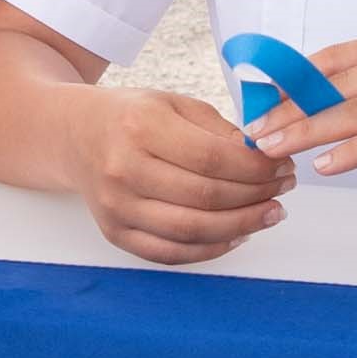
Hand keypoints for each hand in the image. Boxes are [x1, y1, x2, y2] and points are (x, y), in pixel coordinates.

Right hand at [80, 89, 290, 264]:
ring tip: (270, 214)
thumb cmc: (131, 117)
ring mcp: (116, 206)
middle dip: (256, 196)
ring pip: (192, 231)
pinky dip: (210, 250)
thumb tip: (265, 158)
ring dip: (242, 226)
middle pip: (206, 197)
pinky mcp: (115, 233)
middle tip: (283, 189)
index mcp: (141, 127)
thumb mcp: (173, 104)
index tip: (281, 166)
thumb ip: (219, 130)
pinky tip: (237, 235)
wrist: (73, 135)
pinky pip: (170, 253)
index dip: (256, 168)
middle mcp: (124, 169)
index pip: (212, 158)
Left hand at [251, 34, 356, 197]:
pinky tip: (325, 167)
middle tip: (255, 134)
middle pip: (338, 86)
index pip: (336, 59)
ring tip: (275, 150)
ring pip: (355, 112)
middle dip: (290, 110)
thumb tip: (311, 110)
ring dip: (308, 131)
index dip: (292, 81)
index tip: (259, 104)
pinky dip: (351, 152)